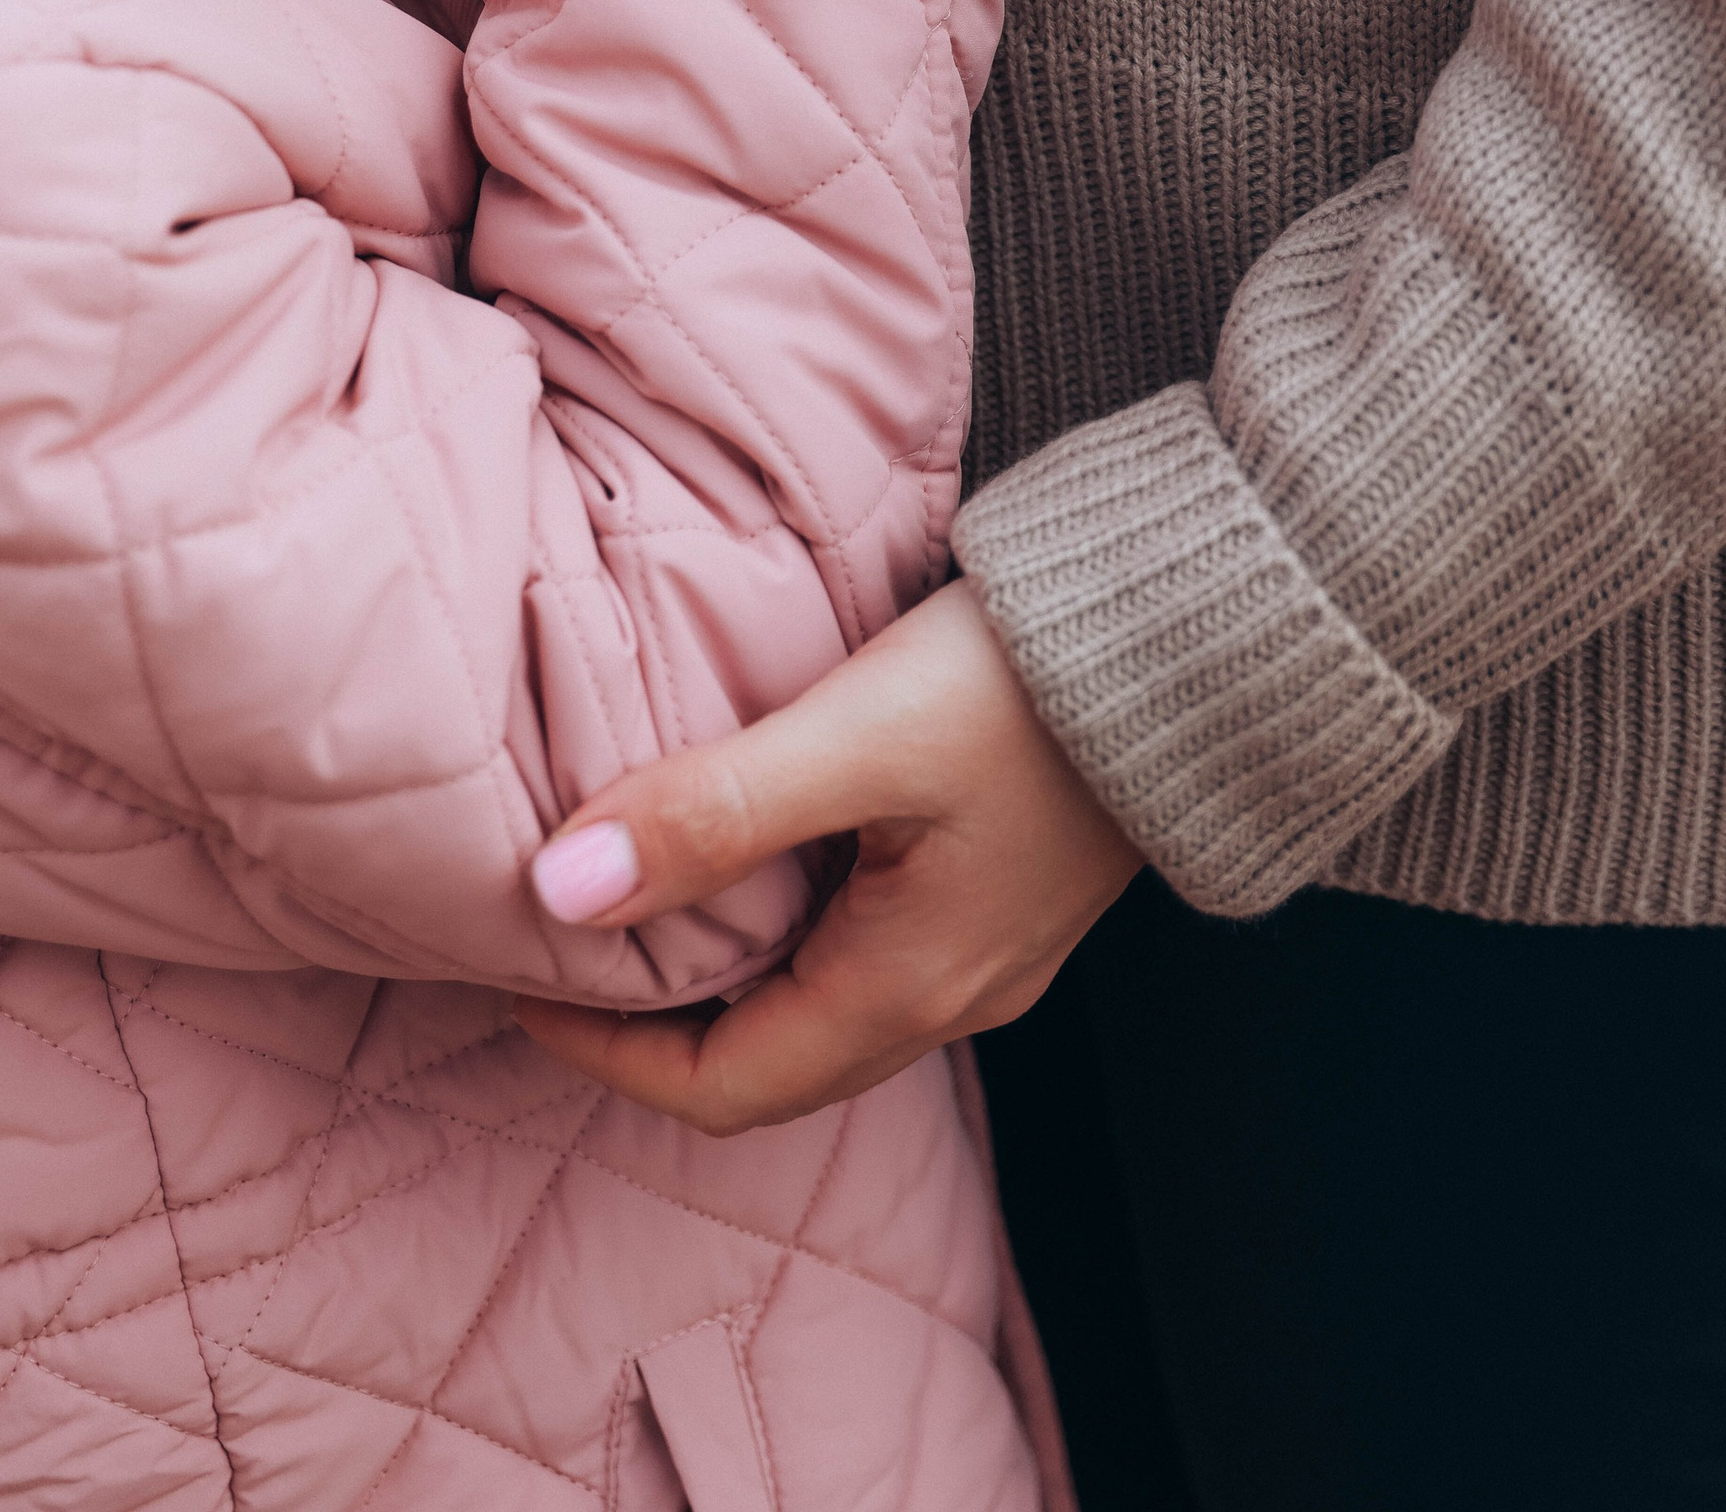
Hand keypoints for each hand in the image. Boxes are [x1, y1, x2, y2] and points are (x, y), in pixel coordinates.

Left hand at [511, 581, 1142, 1132]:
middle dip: (653, 1026)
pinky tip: (747, 841)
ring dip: (718, 972)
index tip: (520, 981)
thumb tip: (558, 889)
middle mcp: (949, 996)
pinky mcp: (1003, 886)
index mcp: (906, 989)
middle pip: (767, 1064)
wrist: (1206, 634)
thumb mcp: (857, 739)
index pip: (722, 1090)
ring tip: (634, 887)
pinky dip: (780, 923)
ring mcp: (984, 948)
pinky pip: (864, 947)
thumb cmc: (1030, 684)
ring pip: (816, 1005)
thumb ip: (711, 811)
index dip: (606, 1053)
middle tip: (560, 944)